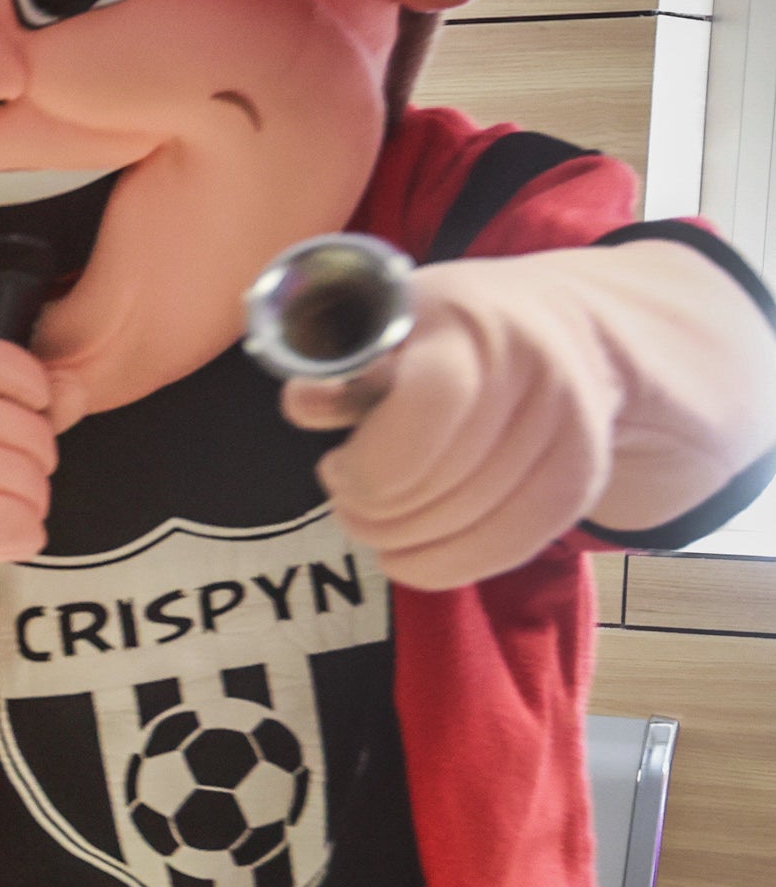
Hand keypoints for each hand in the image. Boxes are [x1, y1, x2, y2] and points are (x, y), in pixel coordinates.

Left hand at [289, 259, 619, 589]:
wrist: (559, 327)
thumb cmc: (444, 330)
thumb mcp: (381, 322)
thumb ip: (334, 365)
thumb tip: (306, 403)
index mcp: (470, 325)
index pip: (432, 406)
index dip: (371, 460)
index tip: (335, 467)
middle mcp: (535, 373)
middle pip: (438, 483)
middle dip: (369, 508)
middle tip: (346, 494)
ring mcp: (569, 429)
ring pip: (466, 525)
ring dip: (397, 538)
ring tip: (373, 515)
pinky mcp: (580, 480)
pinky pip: (503, 549)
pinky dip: (439, 564)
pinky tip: (405, 550)